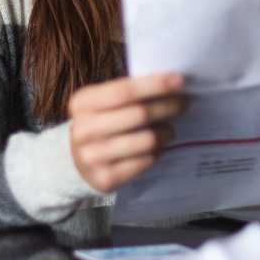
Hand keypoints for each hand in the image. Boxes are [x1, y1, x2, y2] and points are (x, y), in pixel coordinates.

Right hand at [68, 72, 185, 192]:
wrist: (76, 160)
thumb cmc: (101, 122)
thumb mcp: (103, 102)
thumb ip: (129, 92)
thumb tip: (172, 84)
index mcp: (82, 103)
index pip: (124, 91)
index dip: (155, 85)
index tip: (179, 80)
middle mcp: (83, 129)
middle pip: (139, 115)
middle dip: (167, 107)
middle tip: (183, 103)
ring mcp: (92, 156)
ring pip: (146, 140)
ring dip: (166, 132)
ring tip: (169, 129)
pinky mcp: (105, 178)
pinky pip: (145, 162)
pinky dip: (157, 152)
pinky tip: (157, 147)